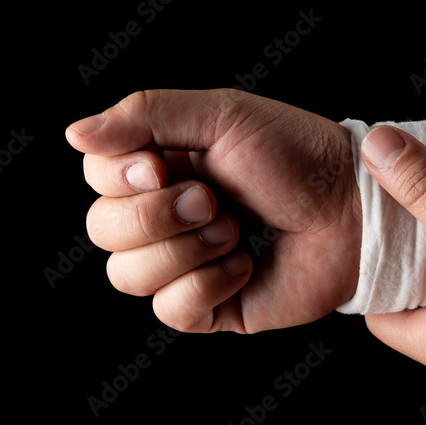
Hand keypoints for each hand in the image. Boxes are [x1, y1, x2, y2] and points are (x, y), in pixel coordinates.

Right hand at [66, 89, 361, 333]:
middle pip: (102, 230)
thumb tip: (74, 134)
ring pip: (128, 275)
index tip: (164, 166)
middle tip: (213, 200)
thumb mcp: (221, 114)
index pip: (96, 178)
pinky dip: (207, 285)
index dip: (121, 178)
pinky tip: (243, 266)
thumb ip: (144, 114)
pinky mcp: (206, 306)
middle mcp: (161, 217)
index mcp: (158, 167)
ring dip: (187, 251)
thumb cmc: (294, 155)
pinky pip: (169, 311)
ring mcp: (181, 264)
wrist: (351, 210)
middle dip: (159, 216)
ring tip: (235, 231)